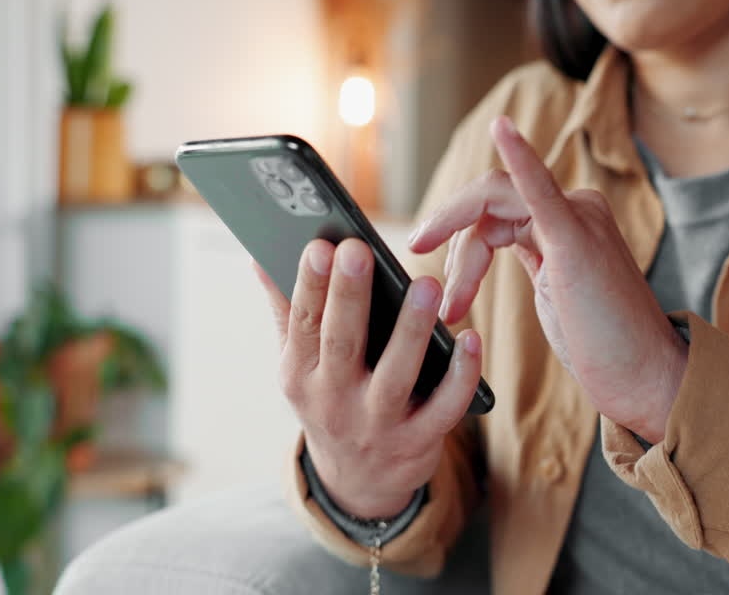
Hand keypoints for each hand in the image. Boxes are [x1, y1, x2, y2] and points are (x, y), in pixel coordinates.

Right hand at [257, 239, 482, 519]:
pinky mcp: (417, 442)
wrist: (358, 483)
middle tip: (360, 249)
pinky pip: (444, 407)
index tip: (319, 245)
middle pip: (343, 344)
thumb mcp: (301, 367)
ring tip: (426, 284)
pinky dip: (460, 375)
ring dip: (412, 329)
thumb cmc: (330, 401)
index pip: (303, 324)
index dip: (310, 285)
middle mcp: (333, 401)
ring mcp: (377, 425)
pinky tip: (470, 338)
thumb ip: (288, 313)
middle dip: (350, 296)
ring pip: (397, 374)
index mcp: (301, 375)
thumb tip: (258, 256)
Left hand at [408, 117, 686, 442]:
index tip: (446, 292)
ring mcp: (579, 217)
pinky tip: (501, 129)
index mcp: (568, 220)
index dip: (462, 250)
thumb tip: (482, 254)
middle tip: (440, 301)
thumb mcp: (556, 292)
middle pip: (488, 204)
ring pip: (493, 202)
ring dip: (460, 254)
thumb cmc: (603, 346)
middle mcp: (576, 208)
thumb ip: (530, 259)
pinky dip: (520, 155)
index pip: (496, 211)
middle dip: (453, 247)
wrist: (645, 377)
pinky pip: (539, 188)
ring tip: (453, 307)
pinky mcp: (576, 236)